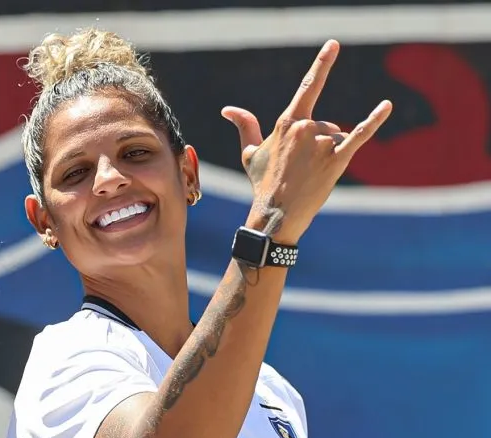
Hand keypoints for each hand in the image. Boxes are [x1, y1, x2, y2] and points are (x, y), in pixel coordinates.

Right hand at [221, 40, 392, 242]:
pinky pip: (360, 136)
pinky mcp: (337, 159)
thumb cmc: (262, 185)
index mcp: (287, 123)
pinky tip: (386, 106)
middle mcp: (306, 128)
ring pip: (337, 138)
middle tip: (300, 171)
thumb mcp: (250, 154)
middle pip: (325, 125)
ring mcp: (322, 143)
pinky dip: (374, 120)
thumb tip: (227, 110)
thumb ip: (245, 126)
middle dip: (317, 147)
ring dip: (328, 156)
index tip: (334, 45)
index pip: (308, 87)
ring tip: (310, 177)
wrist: (274, 216)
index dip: (322, 64)